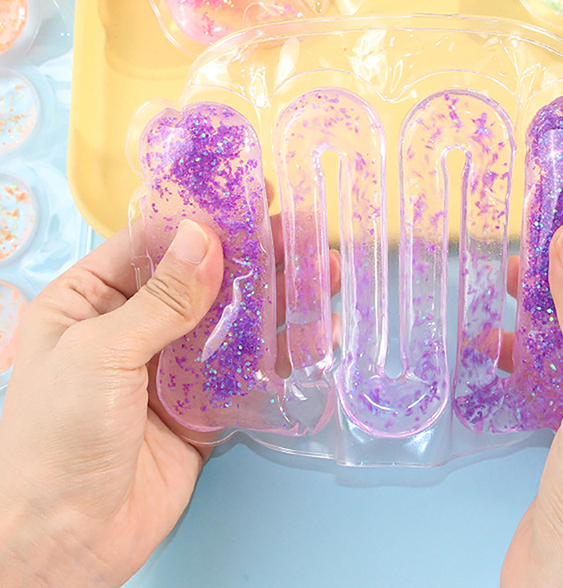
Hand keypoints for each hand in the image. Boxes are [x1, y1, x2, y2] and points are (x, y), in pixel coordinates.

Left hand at [0, 217, 338, 586]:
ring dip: (279, 299)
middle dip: (255, 258)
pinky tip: (318, 332)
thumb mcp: (100, 354)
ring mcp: (171, 368)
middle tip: (307, 232)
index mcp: (89, 301)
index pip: (151, 244)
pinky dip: (283, 352)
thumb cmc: (54, 441)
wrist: (64, 544)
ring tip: (326, 272)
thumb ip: (161, 299)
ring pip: (233, 322)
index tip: (252, 199)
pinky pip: (247, 370)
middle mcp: (133, 327)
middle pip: (203, 279)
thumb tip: (204, 237)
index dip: (203, 219)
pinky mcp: (203, 407)